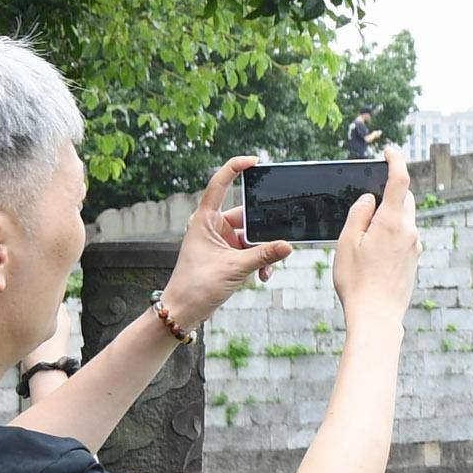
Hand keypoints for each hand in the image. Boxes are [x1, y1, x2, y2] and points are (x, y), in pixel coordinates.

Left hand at [162, 156, 292, 326]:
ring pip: (250, 237)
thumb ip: (263, 256)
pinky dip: (257, 261)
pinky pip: (248, 251)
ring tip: (266, 268)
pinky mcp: (225, 255)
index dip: (235, 168)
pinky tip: (262, 275)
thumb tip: (288, 246)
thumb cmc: (196, 286)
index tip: (255, 161)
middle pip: (245, 216)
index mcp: (205, 219)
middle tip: (277, 239)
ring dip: (261, 251)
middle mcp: (211, 227)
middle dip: (262, 231)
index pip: (219, 184)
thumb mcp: (234, 268)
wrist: (184, 311)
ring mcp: (219, 241)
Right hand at [330, 151, 418, 323]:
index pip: (399, 180)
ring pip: (404, 219)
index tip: (389, 151)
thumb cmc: (357, 281)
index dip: (396, 160)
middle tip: (368, 198)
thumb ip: (359, 213)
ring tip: (365, 233)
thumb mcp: (347, 242)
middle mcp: (409, 231)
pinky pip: (404, 237)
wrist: (377, 316)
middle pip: (403, 199)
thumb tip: (369, 199)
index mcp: (392, 222)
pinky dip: (392, 233)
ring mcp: (414, 246)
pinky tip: (374, 251)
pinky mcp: (414, 260)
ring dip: (389, 216)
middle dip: (390, 191)